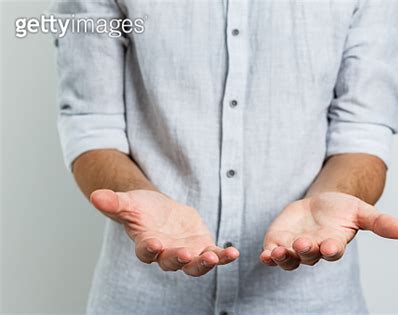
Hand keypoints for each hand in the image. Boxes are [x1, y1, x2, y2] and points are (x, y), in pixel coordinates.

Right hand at [90, 189, 238, 276]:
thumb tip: (94, 195)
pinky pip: (214, 255)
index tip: (155, 244)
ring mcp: (185, 252)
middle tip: (187, 255)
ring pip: (194, 264)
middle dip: (180, 259)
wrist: (158, 210)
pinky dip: (223, 256)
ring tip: (214, 256)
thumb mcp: (128, 201)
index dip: (150, 249)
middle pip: (172, 261)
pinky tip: (233, 252)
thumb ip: (114, 202)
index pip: (146, 251)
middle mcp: (165, 254)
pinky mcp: (201, 247)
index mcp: (146, 244)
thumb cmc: (140, 208)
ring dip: (204, 262)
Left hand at [260, 192, 397, 269]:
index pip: (333, 250)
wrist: (320, 205)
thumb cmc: (342, 209)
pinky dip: (268, 256)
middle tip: (303, 244)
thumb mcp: (361, 210)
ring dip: (283, 257)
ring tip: (277, 252)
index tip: (330, 247)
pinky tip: (264, 254)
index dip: (331, 249)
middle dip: (306, 250)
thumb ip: (379, 221)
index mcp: (334, 243)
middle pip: (309, 255)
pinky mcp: (279, 242)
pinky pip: (273, 254)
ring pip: (289, 259)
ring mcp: (295, 248)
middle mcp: (314, 249)